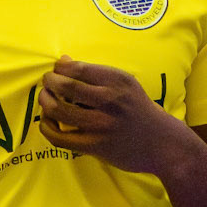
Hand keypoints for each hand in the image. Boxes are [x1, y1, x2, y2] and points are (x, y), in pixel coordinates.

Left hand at [38, 56, 179, 173]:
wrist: (162, 143)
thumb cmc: (138, 109)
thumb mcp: (125, 84)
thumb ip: (95, 73)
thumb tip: (62, 60)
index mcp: (117, 80)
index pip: (77, 68)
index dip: (59, 68)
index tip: (57, 71)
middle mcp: (110, 100)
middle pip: (65, 86)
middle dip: (49, 82)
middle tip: (47, 83)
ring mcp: (102, 124)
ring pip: (59, 110)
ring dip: (44, 101)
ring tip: (45, 98)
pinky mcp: (95, 146)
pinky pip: (60, 137)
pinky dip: (47, 127)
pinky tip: (47, 122)